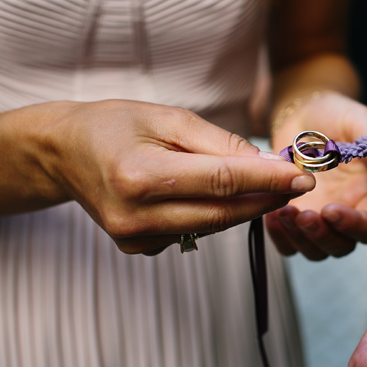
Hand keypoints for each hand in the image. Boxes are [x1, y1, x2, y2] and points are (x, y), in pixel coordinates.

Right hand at [42, 99, 315, 254]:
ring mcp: (133, 238)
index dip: (267, 180)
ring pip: (211, 226)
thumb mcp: (168, 117)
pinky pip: (192, 232)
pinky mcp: (137, 248)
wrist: (64, 153)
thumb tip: (268, 163)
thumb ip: (219, 142)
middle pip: (221, 213)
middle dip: (266, 198)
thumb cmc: (116, 124)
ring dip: (243, 207)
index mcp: (138, 175)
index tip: (303, 177)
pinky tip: (211, 195)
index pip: (220, 182)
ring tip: (264, 183)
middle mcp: (134, 215)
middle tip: (298, 184)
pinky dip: (212, 214)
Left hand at [265, 92, 366, 259]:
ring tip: (282, 213)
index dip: (354, 225)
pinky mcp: (293, 219)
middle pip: (341, 246)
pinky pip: (288, 244)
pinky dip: (280, 238)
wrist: (301, 115)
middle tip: (303, 214)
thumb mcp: (356, 119)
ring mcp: (318, 219)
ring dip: (299, 238)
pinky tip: (270, 218)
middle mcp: (345, 214)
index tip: (331, 208)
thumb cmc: (335, 115)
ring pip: (314, 250)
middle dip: (322, 235)